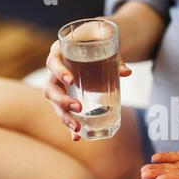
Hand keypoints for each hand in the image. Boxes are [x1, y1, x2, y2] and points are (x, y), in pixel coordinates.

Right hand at [44, 20, 130, 140]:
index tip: (71, 80)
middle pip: (51, 89)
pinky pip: (65, 112)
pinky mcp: (67, 97)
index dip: (59, 72)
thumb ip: (115, 57)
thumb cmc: (96, 41)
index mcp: (60, 53)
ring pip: (55, 105)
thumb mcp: (106, 44)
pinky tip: (78, 137)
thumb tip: (127, 72)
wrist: (94, 44)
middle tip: (79, 107)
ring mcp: (59, 86)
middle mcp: (55, 72)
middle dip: (63, 101)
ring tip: (77, 129)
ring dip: (65, 118)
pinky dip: (70, 126)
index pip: (53, 63)